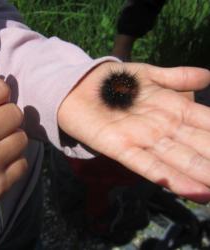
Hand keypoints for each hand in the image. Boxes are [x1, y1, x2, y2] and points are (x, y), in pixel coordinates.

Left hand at [58, 62, 209, 202]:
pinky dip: (168, 176)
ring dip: (202, 175)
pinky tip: (192, 190)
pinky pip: (146, 164)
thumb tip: (209, 77)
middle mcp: (162, 129)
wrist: (78, 86)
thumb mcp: (149, 75)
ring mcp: (142, 139)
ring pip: (178, 160)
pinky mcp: (119, 147)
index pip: (208, 126)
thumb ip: (177, 77)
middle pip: (198, 148)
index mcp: (173, 110)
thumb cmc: (114, 82)